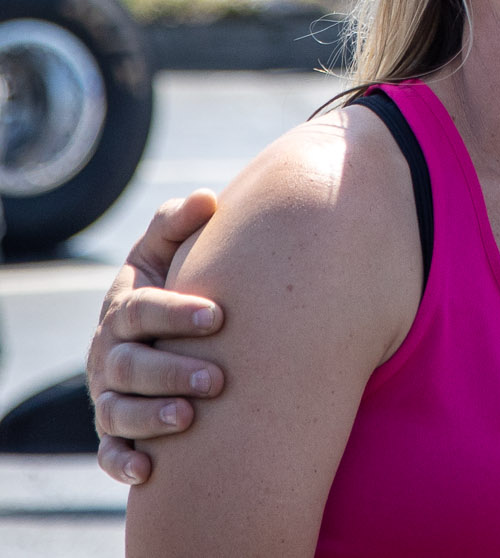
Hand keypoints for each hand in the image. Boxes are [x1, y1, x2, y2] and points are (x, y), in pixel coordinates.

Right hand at [88, 190, 225, 483]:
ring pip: (119, 412)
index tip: (220, 316)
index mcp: (125, 308)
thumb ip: (179, 223)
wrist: (150, 327)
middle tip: (217, 379)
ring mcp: (108, 394)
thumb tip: (208, 198)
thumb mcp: (165, 250)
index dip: (178, 313)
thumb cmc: (169, 282)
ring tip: (188, 420)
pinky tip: (149, 471)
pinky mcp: (112, 429)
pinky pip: (108, 452)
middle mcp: (110, 354)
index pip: (144, 311)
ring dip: (150, 418)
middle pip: (132, 366)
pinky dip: (122, 462)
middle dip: (172, 372)